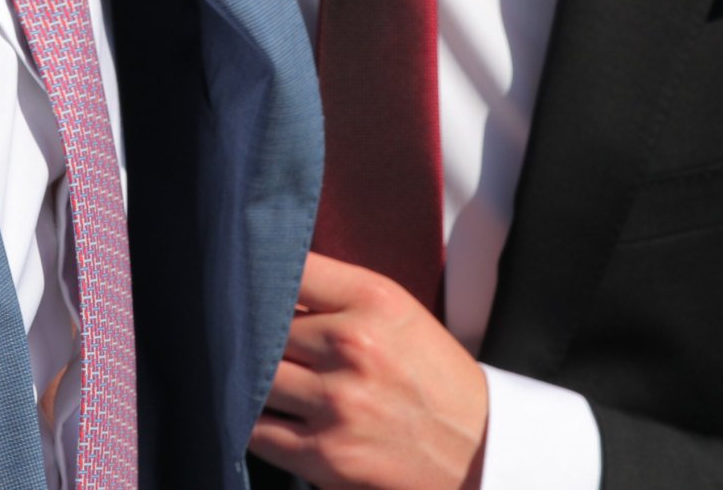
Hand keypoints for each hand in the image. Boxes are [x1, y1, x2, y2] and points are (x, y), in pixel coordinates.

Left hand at [250, 252, 487, 489]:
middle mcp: (353, 346)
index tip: (246, 281)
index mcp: (372, 299)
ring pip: (254, 376)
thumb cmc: (430, 373)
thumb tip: (264, 282)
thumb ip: (334, 294)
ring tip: (255, 374)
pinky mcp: (326, 455)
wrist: (478, 448)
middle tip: (244, 334)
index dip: (259, 274)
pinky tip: (264, 413)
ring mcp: (337, 403)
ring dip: (249, 377)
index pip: (290, 268)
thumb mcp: (396, 311)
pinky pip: (257, 431)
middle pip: (263, 325)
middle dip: (252, 331)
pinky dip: (251, 421)